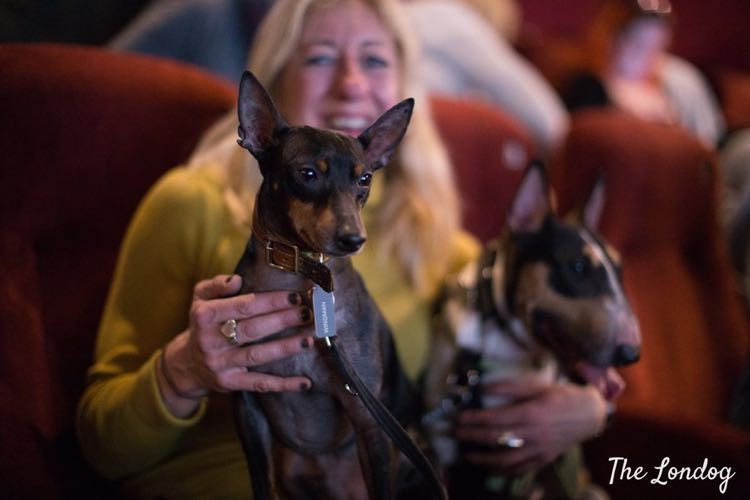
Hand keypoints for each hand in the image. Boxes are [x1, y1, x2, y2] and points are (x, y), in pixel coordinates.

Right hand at [157, 274, 313, 415]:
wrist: (187, 363)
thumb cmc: (204, 323)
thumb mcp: (201, 298)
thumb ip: (217, 285)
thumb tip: (237, 279)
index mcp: (205, 315)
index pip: (243, 305)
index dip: (271, 301)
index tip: (295, 297)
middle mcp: (210, 341)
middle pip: (252, 329)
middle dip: (282, 320)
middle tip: (308, 314)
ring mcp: (220, 364)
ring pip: (257, 355)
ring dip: (285, 348)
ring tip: (308, 340)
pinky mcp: (229, 383)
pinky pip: (259, 384)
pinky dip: (283, 384)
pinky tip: (305, 382)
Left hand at [454, 380, 607, 474]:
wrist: (591, 415)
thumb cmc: (562, 396)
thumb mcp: (537, 385)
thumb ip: (510, 387)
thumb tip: (484, 388)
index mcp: (531, 413)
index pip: (494, 418)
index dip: (474, 418)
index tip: (458, 416)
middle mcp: (534, 434)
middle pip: (495, 438)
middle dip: (471, 436)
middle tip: (455, 433)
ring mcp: (539, 450)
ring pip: (506, 460)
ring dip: (483, 459)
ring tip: (467, 455)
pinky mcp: (544, 459)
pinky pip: (520, 470)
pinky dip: (502, 471)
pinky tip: (489, 468)